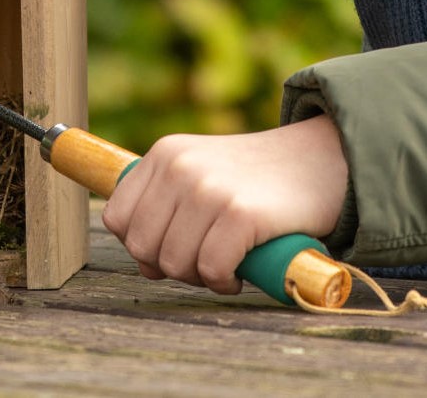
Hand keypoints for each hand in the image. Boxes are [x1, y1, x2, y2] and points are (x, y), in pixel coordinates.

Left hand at [101, 115, 348, 294]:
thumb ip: (167, 209)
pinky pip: (210, 269)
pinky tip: (239, 272)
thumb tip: (145, 266)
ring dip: (198, 277)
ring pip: (172, 262)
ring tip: (224, 265)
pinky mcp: (240, 213)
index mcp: (163, 154)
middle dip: (168, 266)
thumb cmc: (257, 180)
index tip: (170, 249)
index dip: (139, 245)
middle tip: (202, 261)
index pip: (117, 217)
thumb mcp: (200, 173)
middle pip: (141, 245)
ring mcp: (207, 188)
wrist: (320, 161)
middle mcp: (178, 166)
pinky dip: (223, 282)